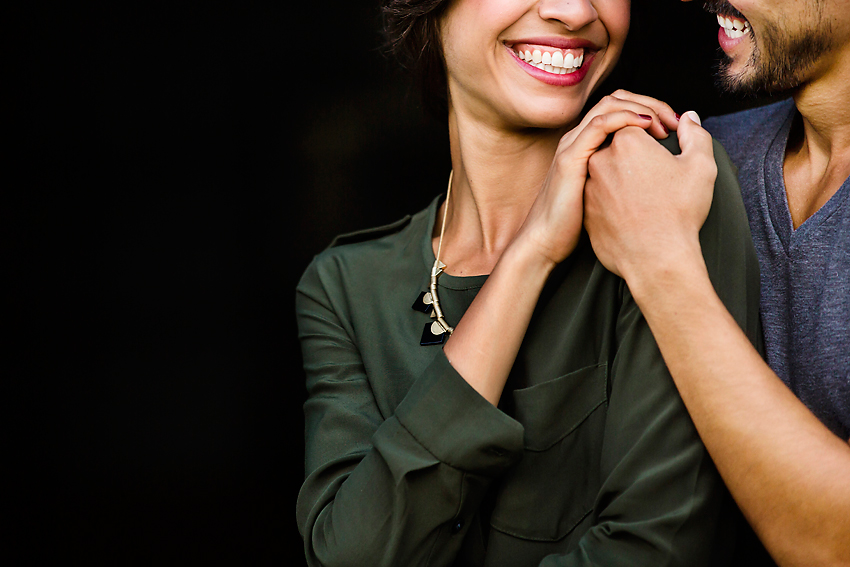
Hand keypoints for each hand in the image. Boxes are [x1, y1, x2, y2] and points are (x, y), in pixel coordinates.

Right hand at [518, 90, 679, 265]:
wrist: (546, 242)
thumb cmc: (578, 224)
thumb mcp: (608, 194)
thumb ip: (625, 174)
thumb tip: (659, 163)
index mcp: (592, 144)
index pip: (622, 108)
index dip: (653, 109)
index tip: (677, 127)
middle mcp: (581, 139)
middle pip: (618, 99)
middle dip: (651, 104)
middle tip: (675, 121)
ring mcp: (574, 145)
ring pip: (609, 105)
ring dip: (642, 108)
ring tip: (664, 124)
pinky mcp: (571, 157)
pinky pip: (599, 125)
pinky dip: (625, 119)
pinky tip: (645, 126)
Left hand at [583, 111, 715, 278]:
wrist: (655, 259)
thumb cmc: (680, 211)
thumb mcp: (700, 166)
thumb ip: (695, 134)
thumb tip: (688, 117)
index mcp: (625, 141)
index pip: (637, 125)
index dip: (655, 133)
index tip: (667, 147)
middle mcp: (600, 159)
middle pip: (620, 146)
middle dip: (638, 154)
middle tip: (659, 174)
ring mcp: (589, 186)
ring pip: (608, 172)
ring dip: (624, 176)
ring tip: (647, 194)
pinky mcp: (585, 209)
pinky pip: (600, 196)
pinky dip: (614, 199)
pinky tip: (634, 211)